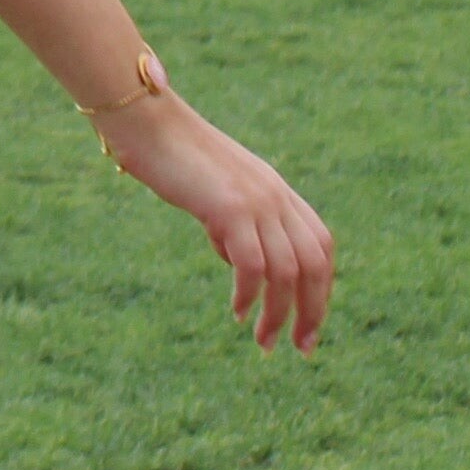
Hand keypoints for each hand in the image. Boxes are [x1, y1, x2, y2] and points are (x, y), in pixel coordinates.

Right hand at [95, 87, 333, 349]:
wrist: (148, 122)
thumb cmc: (172, 157)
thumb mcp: (217, 192)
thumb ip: (236, 223)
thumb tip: (239, 262)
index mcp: (277, 190)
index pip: (320, 246)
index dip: (321, 288)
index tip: (307, 325)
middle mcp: (276, 195)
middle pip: (315, 264)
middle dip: (313, 311)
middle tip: (300, 348)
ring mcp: (257, 200)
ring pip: (287, 272)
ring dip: (279, 314)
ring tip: (264, 342)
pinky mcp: (231, 207)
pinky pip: (253, 265)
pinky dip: (249, 296)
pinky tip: (238, 313)